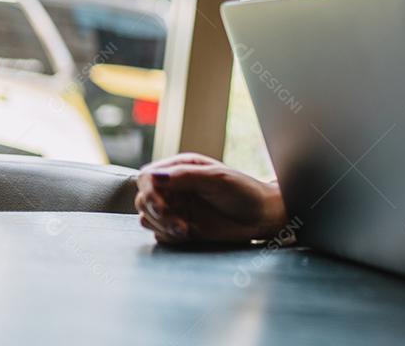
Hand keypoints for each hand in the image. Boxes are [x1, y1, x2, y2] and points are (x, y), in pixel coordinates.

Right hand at [135, 153, 287, 244]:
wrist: (261, 217)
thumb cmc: (244, 192)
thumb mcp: (217, 179)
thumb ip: (184, 176)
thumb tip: (152, 176)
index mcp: (182, 169)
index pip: (147, 177)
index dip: (149, 192)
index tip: (162, 205)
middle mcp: (175, 188)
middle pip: (143, 199)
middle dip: (156, 213)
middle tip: (178, 224)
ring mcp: (176, 208)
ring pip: (147, 218)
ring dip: (162, 226)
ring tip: (186, 230)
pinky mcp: (179, 227)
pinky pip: (159, 235)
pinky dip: (169, 236)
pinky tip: (189, 233)